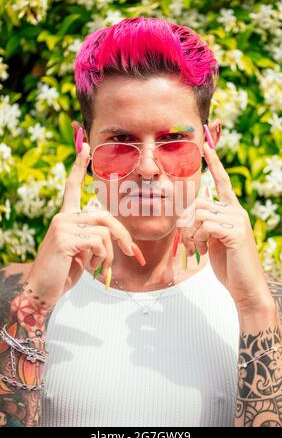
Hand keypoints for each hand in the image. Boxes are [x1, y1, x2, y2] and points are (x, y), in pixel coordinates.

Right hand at [24, 141, 136, 309]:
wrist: (43, 290)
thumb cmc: (63, 272)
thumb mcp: (83, 253)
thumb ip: (96, 240)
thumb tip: (121, 240)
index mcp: (66, 218)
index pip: (73, 188)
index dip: (79, 167)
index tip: (85, 147)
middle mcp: (63, 217)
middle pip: (104, 216)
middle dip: (123, 235)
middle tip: (133, 253)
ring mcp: (62, 226)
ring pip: (104, 231)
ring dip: (109, 254)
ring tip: (99, 268)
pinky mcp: (65, 238)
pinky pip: (98, 242)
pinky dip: (101, 258)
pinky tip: (89, 268)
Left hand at [179, 141, 271, 312]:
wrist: (245, 287)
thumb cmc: (229, 265)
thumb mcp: (214, 241)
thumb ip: (206, 224)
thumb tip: (193, 215)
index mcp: (232, 211)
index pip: (222, 182)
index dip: (214, 163)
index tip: (205, 145)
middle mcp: (236, 212)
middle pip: (199, 203)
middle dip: (187, 223)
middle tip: (188, 241)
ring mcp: (238, 220)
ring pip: (200, 213)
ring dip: (191, 234)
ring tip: (197, 248)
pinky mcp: (236, 232)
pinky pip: (205, 226)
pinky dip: (198, 238)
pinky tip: (203, 250)